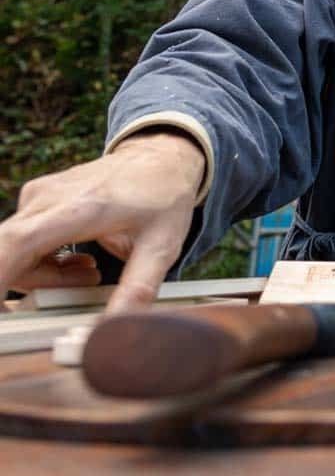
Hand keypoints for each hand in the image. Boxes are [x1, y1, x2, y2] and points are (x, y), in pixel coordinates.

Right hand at [0, 133, 205, 312]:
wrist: (161, 158)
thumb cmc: (164, 196)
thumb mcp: (162, 246)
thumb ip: (137, 289)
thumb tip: (115, 331)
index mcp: (81, 207)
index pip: (16, 244)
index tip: (1, 315)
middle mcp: (50, 197)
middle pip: (9, 256)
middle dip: (34, 288)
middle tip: (80, 290)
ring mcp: (39, 196)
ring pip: (14, 254)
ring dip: (45, 277)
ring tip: (90, 272)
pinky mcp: (36, 199)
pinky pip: (21, 243)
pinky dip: (43, 263)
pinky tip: (79, 262)